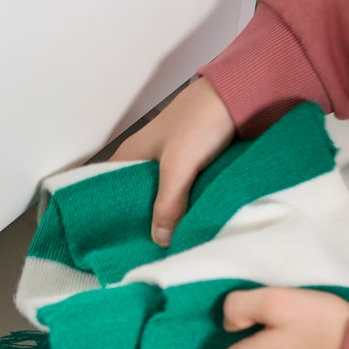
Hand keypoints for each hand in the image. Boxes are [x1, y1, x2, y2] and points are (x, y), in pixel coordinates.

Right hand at [109, 79, 234, 246]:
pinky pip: (184, 195)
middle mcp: (146, 160)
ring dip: (167, 219)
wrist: (240, 93)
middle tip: (144, 255)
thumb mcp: (178, 165)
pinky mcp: (193, 167)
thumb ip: (167, 203)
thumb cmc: (200, 120)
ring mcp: (171, 164)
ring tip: (166, 250)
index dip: (109, 215)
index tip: (113, 243)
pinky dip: (186, 210)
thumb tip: (160, 241)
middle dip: (142, 224)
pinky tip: (188, 229)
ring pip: (162, 199)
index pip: (108, 189)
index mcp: (131, 154)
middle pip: (137, 200)